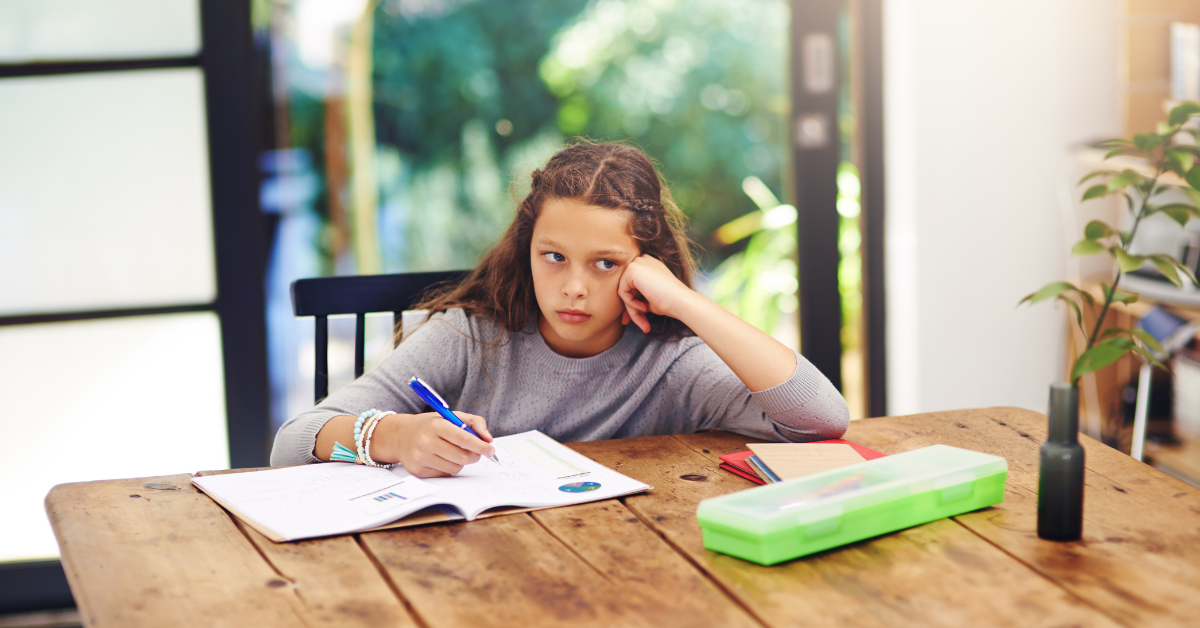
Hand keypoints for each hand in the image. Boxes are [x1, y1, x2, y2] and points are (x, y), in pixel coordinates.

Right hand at [378, 412, 495, 477]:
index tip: (490, 449)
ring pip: (455, 468)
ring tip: (455, 453)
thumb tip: (488, 439)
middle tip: (475, 452)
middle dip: (474, 456)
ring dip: (461, 463)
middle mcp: (426, 442)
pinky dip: (449, 468)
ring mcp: (420, 458)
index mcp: (436, 425)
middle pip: (462, 457)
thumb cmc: (430, 425)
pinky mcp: (418, 471)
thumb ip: (474, 422)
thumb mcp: (450, 416)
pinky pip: (444, 475)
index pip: (464, 439)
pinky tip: (442, 458)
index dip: (481, 446)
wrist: (400, 436)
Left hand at [618, 255, 693, 332]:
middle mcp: (642, 260)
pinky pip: (622, 291)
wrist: (679, 300)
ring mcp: (637, 262)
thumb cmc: (668, 302)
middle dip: (631, 308)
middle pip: (627, 287)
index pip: (633, 284)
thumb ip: (635, 299)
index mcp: (648, 265)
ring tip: (643, 319)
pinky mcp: (632, 269)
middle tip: (641, 324)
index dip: (634, 302)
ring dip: (632, 308)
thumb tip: (623, 315)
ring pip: (624, 290)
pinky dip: (630, 303)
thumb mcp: (648, 299)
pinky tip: (644, 306)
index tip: (640, 317)